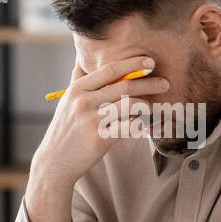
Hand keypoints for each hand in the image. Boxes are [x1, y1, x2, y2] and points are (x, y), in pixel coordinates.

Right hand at [24, 56, 168, 221]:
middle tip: (165, 83)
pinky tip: (146, 123)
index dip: (132, 64)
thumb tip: (82, 60)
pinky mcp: (100, 139)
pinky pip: (129, 126)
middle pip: (124, 86)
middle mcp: (84, 102)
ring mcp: (92, 120)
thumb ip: (77, 81)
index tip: (150, 62)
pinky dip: (140, 123)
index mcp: (77, 89)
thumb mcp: (66, 101)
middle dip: (148, 83)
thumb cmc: (65, 129)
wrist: (55, 161)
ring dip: (148, 104)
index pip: (109, 70)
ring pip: (130, 105)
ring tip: (156, 106)